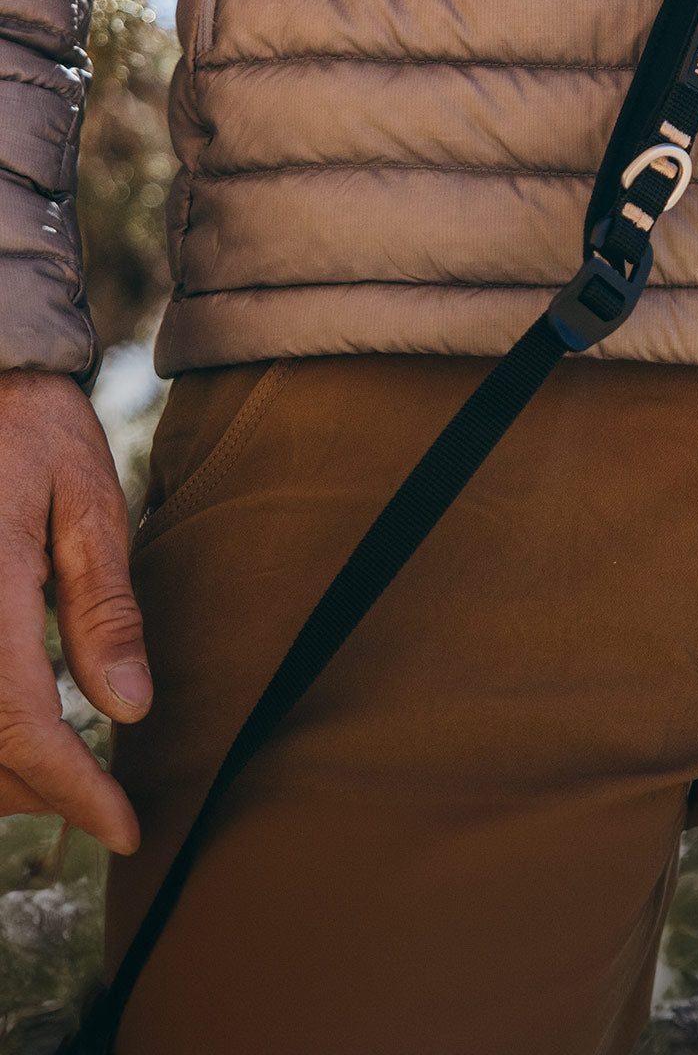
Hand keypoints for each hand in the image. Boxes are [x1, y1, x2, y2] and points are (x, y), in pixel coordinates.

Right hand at [0, 370, 151, 854]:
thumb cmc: (37, 428)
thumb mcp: (90, 500)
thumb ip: (104, 606)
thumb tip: (128, 709)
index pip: (18, 718)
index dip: (71, 788)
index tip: (126, 825)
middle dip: (34, 788)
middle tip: (100, 801)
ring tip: (57, 774)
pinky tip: (11, 726)